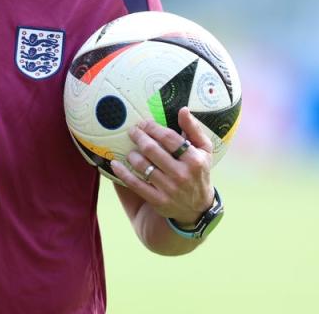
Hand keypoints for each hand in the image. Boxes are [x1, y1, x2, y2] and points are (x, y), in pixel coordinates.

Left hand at [111, 107, 214, 225]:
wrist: (198, 208)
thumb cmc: (198, 171)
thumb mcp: (203, 150)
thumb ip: (193, 129)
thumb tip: (183, 110)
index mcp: (194, 159)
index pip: (168, 138)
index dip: (152, 128)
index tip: (143, 123)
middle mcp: (182, 174)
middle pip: (152, 149)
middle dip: (138, 137)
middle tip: (132, 131)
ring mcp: (169, 189)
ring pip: (142, 165)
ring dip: (132, 154)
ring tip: (131, 150)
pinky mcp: (158, 200)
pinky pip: (135, 184)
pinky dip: (122, 172)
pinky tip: (115, 164)